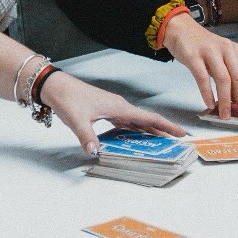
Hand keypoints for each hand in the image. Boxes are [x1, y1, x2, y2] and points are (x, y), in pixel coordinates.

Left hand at [40, 71, 185, 154]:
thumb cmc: (68, 97)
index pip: (149, 118)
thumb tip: (95, 152)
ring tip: (160, 142)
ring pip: (136, 121)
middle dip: (162, 130)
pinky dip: (133, 129)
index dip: (167, 126)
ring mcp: (113, 108)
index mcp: (119, 107)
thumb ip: (87, 137)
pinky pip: (125, 122)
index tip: (181, 133)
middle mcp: (119, 107)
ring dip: (149, 130)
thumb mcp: (78, 120)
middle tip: (176, 142)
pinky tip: (133, 137)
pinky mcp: (105, 110)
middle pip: (147, 120)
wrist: (57, 86)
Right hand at [162, 15, 237, 118]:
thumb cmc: (202, 46)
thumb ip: (230, 76)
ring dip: (225, 100)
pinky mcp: (193, 56)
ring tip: (225, 114)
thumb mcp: (221, 58)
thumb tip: (237, 100)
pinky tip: (209, 103)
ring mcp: (210, 52)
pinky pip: (203, 78)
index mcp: (236, 51)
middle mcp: (226, 49)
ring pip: (223, 79)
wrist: (180, 29)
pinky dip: (207, 93)